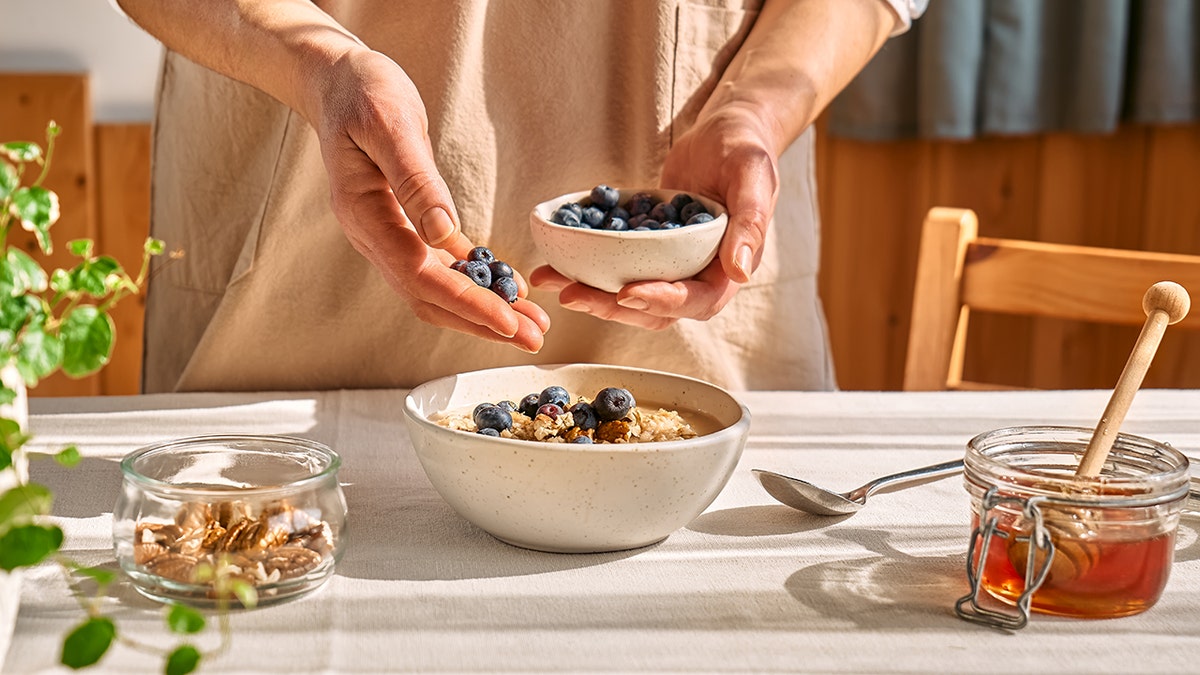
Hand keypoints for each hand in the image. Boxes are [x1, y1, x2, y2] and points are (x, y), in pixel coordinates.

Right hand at [308, 48, 549, 350]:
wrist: (337, 80)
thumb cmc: (363, 92)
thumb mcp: (390, 124)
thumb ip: (414, 181)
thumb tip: (443, 235)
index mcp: (364, 214)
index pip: (419, 276)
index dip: (465, 303)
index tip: (508, 322)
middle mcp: (371, 236)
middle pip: (428, 297)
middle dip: (482, 322)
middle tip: (534, 338)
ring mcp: (386, 235)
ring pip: (435, 290)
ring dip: (481, 311)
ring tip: (529, 324)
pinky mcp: (403, 226)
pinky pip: (439, 267)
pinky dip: (473, 283)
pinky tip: (506, 290)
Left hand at [530, 105, 777, 328]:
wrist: (725, 130)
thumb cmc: (746, 148)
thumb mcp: (753, 177)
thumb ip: (750, 222)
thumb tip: (739, 271)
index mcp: (727, 269)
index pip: (695, 301)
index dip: (661, 302)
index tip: (627, 293)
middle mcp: (697, 275)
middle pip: (654, 309)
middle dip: (611, 306)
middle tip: (572, 294)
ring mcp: (669, 264)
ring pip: (629, 293)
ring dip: (591, 292)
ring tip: (551, 279)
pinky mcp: (646, 248)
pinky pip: (616, 264)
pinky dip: (585, 265)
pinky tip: (553, 258)